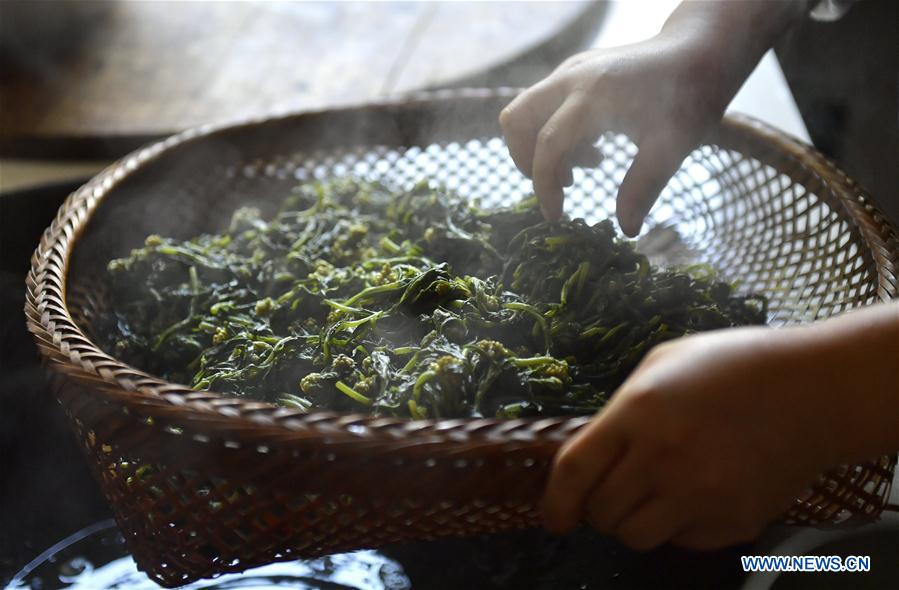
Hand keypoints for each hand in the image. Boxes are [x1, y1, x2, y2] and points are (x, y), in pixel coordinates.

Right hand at [500, 37, 721, 235]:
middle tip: (564, 184)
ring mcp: (570, 71)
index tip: (556, 216)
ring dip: (543, 147)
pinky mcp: (575, 73)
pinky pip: (544, 105)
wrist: (701, 49)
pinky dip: (555, 132)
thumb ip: (644, 187)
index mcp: (594, 95)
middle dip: (527, 161)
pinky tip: (594, 147)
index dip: (545, 185)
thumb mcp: (673, 146)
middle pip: (516, 119)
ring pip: (526, 112)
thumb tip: (626, 230)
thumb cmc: (690, 96)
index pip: (548, 144)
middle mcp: (572, 77)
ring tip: (590, 164)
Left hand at [540, 327, 836, 550]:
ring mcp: (701, 495)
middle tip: (613, 491)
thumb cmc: (732, 366)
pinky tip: (697, 492)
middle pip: (602, 513)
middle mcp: (664, 458)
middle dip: (597, 508)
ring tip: (653, 495)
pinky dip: (678, 526)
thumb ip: (619, 409)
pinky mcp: (733, 522)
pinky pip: (682, 542)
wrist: (813, 391)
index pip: (574, 472)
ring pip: (636, 538)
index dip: (555, 503)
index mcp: (639, 412)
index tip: (554, 517)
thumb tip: (591, 452)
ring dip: (633, 523)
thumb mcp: (661, 364)